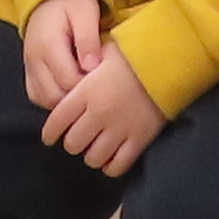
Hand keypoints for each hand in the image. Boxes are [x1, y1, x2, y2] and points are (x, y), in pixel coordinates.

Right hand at [19, 0, 108, 104]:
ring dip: (66, 99)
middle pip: (56, 96)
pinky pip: (38, 97)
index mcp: (47, 44)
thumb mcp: (86, 11)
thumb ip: (88, 38)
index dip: (89, 84)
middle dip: (78, 95)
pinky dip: (54, 98)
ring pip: (46, 100)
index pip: (69, 81)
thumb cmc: (71, 3)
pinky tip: (69, 87)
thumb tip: (91, 67)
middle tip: (95, 83)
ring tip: (83, 84)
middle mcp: (33, 59)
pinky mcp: (29, 73)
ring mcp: (29, 67)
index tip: (103, 76)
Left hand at [41, 43, 167, 176]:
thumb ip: (85, 66)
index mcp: (86, 92)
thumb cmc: (134, 54)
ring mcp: (119, 129)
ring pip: (93, 158)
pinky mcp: (139, 140)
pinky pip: (117, 165)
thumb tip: (73, 73)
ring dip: (91, 155)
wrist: (169, 63)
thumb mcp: (104, 52)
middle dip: (72, 143)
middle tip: (77, 138)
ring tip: (94, 148)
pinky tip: (110, 158)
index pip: (57, 121)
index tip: (49, 138)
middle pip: (73, 144)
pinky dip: (110, 166)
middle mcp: (98, 114)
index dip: (50, 133)